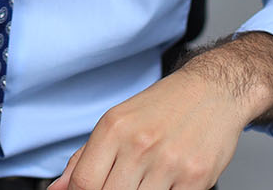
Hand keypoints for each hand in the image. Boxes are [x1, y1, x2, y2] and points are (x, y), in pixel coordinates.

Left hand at [48, 33, 272, 189]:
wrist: (214, 91)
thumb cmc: (164, 106)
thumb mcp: (118, 120)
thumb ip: (85, 157)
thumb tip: (58, 188)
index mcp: (114, 128)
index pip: (83, 182)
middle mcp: (140, 144)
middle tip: (120, 185)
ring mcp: (169, 163)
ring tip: (143, 181)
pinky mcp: (196, 179)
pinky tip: (163, 184)